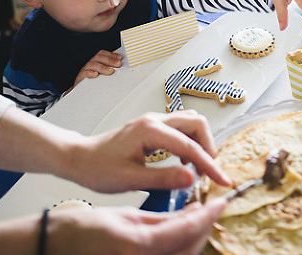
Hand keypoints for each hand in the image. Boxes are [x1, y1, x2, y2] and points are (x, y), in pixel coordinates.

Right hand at [0, 199, 226, 254]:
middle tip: (212, 208)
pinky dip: (181, 247)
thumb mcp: (127, 215)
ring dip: (196, 238)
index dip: (209, 215)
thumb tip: (193, 211)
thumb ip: (163, 217)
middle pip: (190, 249)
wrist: (58, 246)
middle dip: (205, 228)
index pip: (187, 230)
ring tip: (200, 217)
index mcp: (139, 245)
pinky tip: (183, 232)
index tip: (221, 201)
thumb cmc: (85, 228)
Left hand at [67, 110, 231, 192]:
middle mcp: (155, 120)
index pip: (190, 145)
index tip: (222, 180)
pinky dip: (189, 143)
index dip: (209, 164)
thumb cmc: (98, 169)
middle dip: (208, 147)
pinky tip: (182, 162)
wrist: (80, 158)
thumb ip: (163, 178)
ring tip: (196, 168)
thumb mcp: (130, 179)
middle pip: (197, 123)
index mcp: (150, 131)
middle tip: (209, 172)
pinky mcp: (153, 127)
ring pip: (190, 122)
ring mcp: (154, 121)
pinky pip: (180, 128)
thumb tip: (192, 177)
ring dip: (200, 143)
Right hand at [74, 50, 122, 85]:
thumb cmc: (95, 82)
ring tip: (110, 71)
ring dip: (102, 67)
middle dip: (109, 60)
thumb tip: (122, 68)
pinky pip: (84, 73)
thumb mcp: (103, 75)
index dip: (111, 54)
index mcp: (96, 62)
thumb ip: (110, 70)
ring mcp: (85, 70)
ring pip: (92, 64)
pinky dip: (90, 73)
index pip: (102, 54)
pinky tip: (96, 75)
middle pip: (98, 57)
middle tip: (118, 64)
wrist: (81, 92)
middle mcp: (90, 64)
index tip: (120, 58)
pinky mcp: (80, 78)